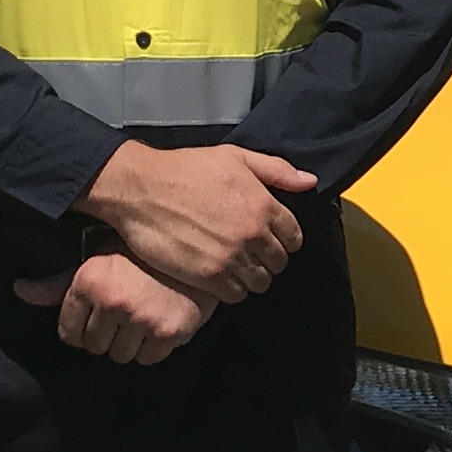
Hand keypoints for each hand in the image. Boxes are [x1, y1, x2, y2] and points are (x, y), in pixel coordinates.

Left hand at [13, 251, 208, 364]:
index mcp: (89, 282)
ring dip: (129, 343)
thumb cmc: (138, 254)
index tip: (98, 315)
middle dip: (105, 335)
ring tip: (140, 319)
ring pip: (120, 356)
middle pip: (94, 347)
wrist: (193, 250)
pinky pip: (148, 359)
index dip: (82, 327)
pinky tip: (158, 324)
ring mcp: (142, 319)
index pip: (69, 334)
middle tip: (123, 315)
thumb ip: (57, 284)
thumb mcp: (94, 259)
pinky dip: (153, 348)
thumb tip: (18, 290)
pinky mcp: (169, 332)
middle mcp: (112, 303)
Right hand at [75, 140, 316, 304]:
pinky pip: (235, 295)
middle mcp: (252, 233)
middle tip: (250, 254)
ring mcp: (231, 257)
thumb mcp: (235, 157)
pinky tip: (219, 276)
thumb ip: (276, 170)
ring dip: (251, 277)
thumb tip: (310, 182)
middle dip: (268, 259)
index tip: (270, 240)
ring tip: (235, 266)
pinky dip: (231, 290)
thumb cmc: (185, 169)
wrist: (142, 189)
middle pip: (279, 263)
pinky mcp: (208, 276)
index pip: (294, 237)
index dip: (284, 240)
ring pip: (259, 282)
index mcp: (262, 204)